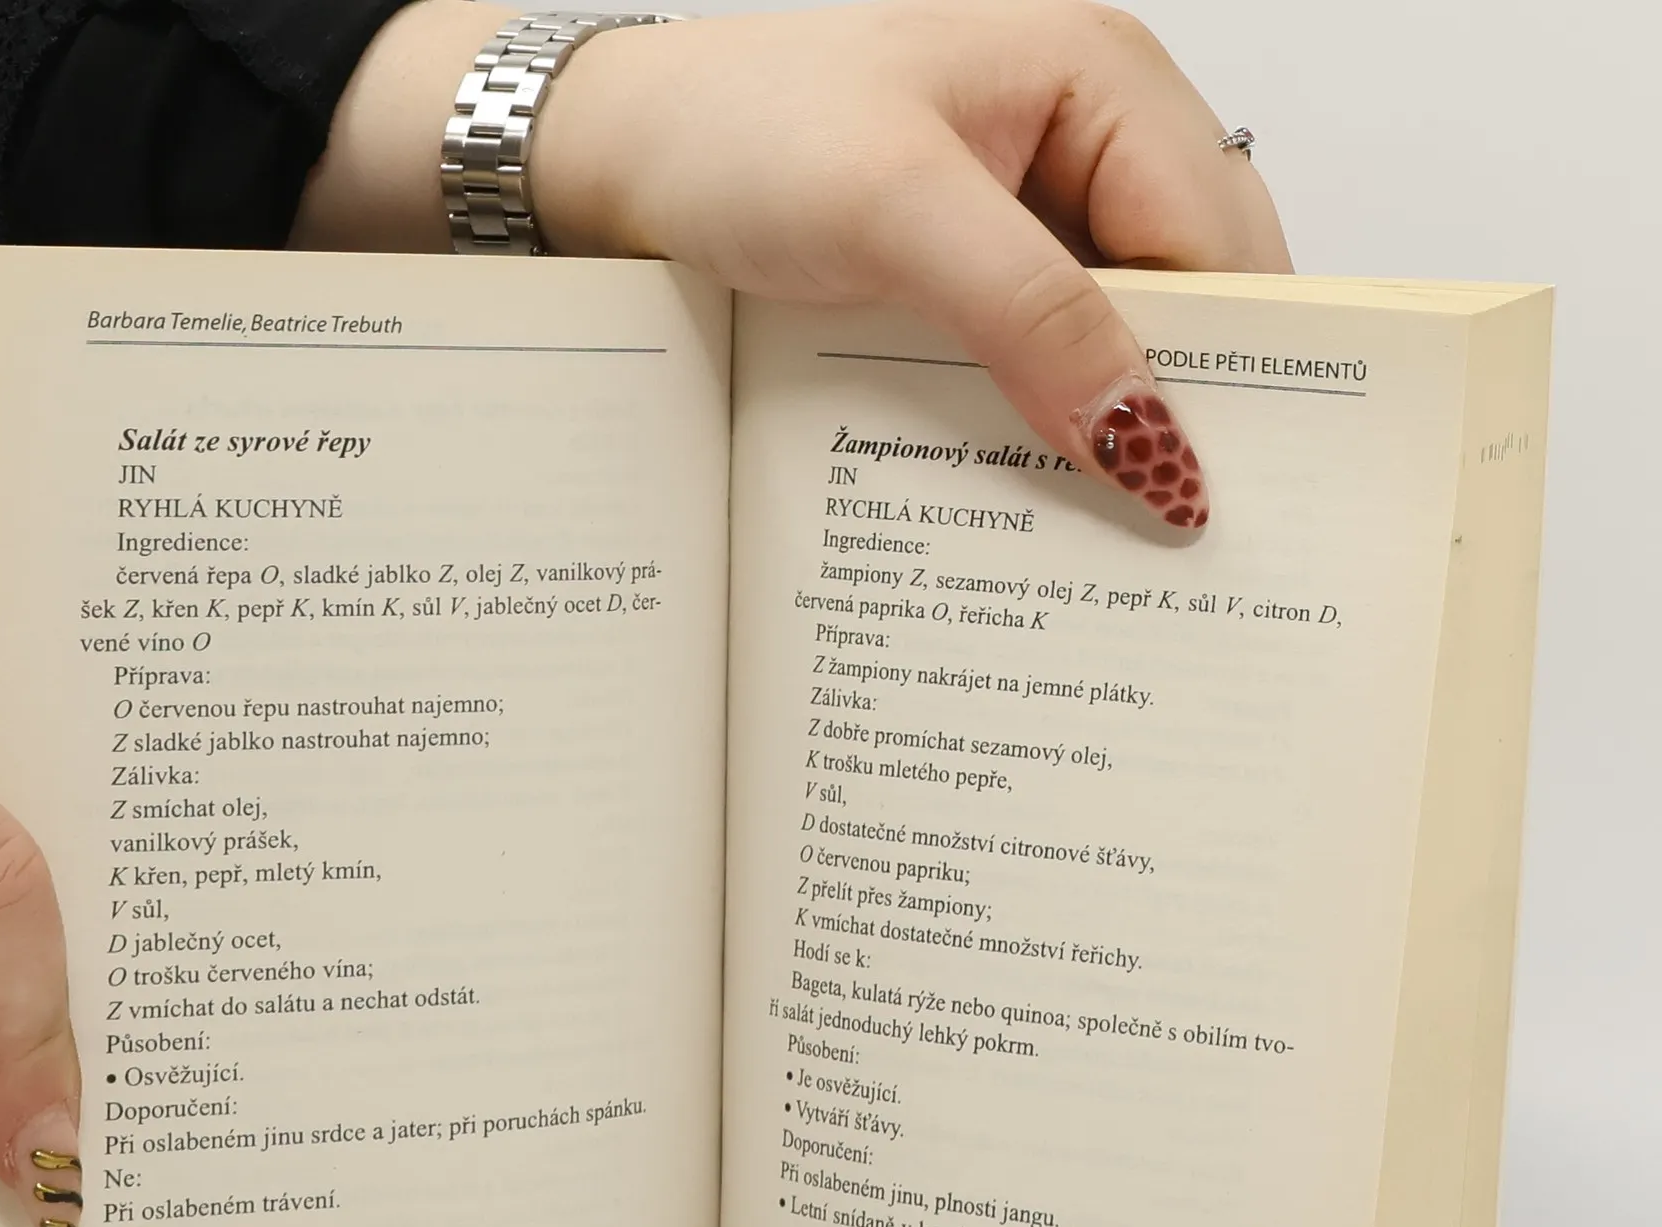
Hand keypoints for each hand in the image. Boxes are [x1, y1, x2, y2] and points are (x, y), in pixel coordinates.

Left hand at [293, 0, 1291, 527]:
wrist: (612, 162)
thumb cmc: (736, 133)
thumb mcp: (896, 213)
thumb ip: (1034, 314)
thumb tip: (1149, 437)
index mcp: (1101, 78)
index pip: (1220, 238)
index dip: (1237, 360)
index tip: (1223, 482)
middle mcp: (1082, 140)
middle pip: (1188, 293)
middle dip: (1184, 399)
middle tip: (1176, 525)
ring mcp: (1028, 211)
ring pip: (1118, 337)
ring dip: (1108, 423)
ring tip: (1111, 525)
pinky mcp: (972, 274)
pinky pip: (1043, 357)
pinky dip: (1043, 421)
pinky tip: (1033, 484)